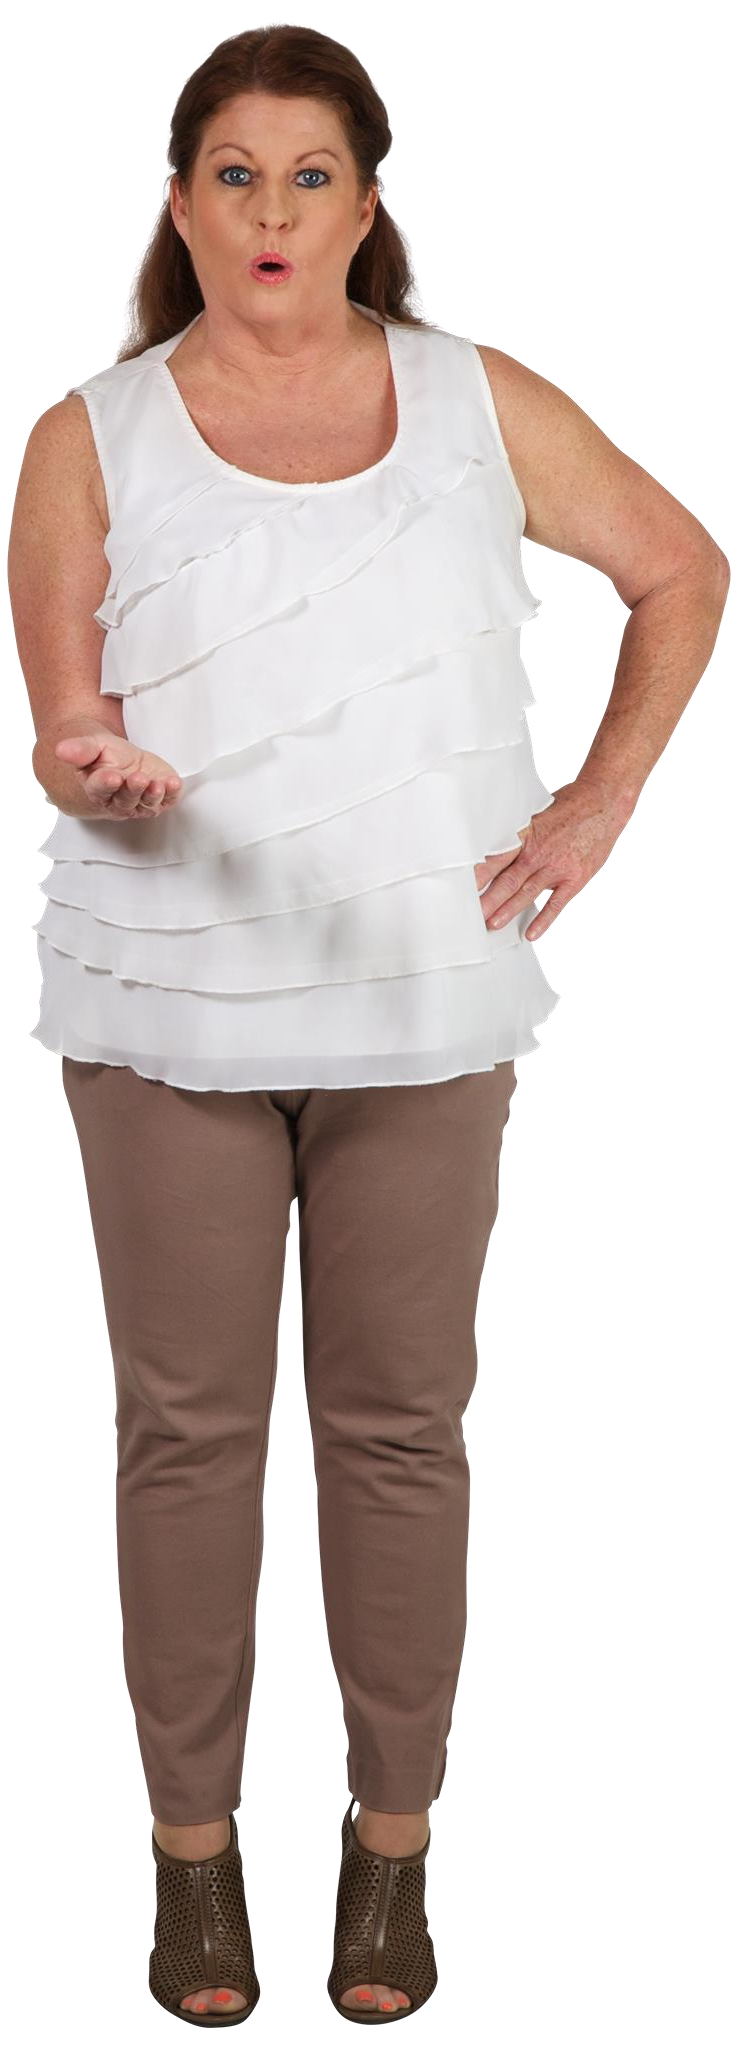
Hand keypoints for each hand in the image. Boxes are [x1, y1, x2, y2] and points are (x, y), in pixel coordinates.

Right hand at [54, 731, 183, 819]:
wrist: (116, 760)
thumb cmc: (101, 756)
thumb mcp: (90, 746)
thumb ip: (79, 749)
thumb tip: (61, 749)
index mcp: (97, 788)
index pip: (100, 789)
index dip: (106, 783)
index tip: (111, 776)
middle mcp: (118, 800)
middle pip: (126, 799)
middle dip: (133, 790)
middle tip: (138, 779)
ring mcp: (140, 801)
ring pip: (146, 803)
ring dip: (153, 795)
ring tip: (158, 784)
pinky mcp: (158, 797)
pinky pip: (166, 800)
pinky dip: (172, 794)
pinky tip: (173, 783)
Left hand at [474, 778, 630, 940]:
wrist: (605, 804)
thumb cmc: (569, 807)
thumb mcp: (536, 811)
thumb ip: (517, 831)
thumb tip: (489, 842)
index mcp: (526, 834)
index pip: (496, 857)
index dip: (478, 874)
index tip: (461, 886)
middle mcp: (539, 852)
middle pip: (507, 879)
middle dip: (487, 899)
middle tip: (470, 914)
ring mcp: (557, 867)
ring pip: (527, 893)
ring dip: (508, 910)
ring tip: (491, 924)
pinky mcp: (575, 878)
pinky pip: (557, 904)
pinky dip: (544, 920)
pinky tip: (531, 934)